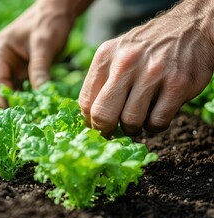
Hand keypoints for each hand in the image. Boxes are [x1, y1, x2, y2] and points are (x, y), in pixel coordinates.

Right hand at [0, 1, 74, 106]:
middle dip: (9, 102)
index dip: (3, 96)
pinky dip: (28, 98)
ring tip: (29, 116)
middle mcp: (3, 60)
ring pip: (12, 89)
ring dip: (19, 102)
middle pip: (0, 87)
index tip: (13, 111)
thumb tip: (41, 95)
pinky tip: (35, 107)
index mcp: (0, 51)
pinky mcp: (25, 71)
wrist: (58, 12)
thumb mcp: (43, 45)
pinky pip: (23, 88)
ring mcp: (14, 66)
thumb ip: (40, 69)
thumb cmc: (48, 22)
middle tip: (22, 117)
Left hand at [79, 0, 213, 136]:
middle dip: (106, 130)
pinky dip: (154, 126)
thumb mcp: (117, 53)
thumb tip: (90, 116)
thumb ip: (102, 80)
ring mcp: (152, 73)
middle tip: (113, 132)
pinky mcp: (177, 85)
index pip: (86, 101)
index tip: (98, 127)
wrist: (189, 27)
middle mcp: (126, 63)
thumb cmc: (146, 48)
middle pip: (103, 115)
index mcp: (105, 56)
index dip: (90, 121)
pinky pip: (157, 122)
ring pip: (131, 121)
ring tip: (138, 119)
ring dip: (133, 128)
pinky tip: (156, 114)